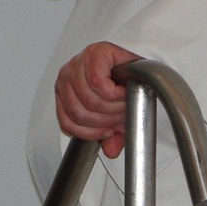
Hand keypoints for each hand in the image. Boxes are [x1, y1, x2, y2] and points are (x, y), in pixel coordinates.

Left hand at [55, 41, 138, 158]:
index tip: (108, 132)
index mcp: (65, 93)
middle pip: (79, 113)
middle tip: (122, 114)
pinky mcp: (93, 54)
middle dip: (106, 119)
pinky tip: (122, 91)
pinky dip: (114, 93)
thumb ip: (112, 135)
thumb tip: (110, 151)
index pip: (67, 123)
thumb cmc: (125, 85)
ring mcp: (77, 64)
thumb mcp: (117, 116)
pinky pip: (98, 84)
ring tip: (125, 102)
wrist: (141, 63)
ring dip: (113, 106)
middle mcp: (66, 78)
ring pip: (89, 100)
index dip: (89, 133)